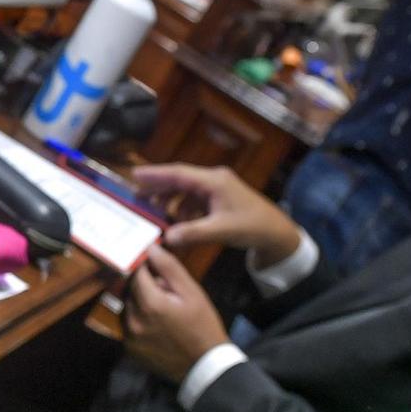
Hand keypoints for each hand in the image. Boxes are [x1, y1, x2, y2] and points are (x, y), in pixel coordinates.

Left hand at [125, 245, 230, 383]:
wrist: (204, 366)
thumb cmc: (202, 325)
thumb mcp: (192, 292)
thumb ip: (169, 268)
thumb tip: (150, 248)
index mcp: (150, 304)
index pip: (136, 273)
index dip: (145, 267)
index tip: (154, 266)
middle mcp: (133, 320)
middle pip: (129, 291)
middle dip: (144, 287)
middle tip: (165, 292)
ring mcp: (129, 337)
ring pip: (127, 308)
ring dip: (139, 303)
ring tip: (161, 310)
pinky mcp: (129, 349)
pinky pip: (128, 326)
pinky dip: (137, 321)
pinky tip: (155, 325)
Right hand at [131, 163, 300, 263]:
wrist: (275, 231)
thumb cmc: (251, 226)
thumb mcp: (221, 230)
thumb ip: (192, 233)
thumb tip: (167, 237)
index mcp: (214, 181)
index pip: (179, 174)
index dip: (156, 174)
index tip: (135, 175)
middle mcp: (213, 179)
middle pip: (179, 179)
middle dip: (158, 186)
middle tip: (136, 195)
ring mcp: (216, 188)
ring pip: (186, 190)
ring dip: (170, 199)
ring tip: (153, 210)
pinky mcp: (219, 197)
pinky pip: (194, 199)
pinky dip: (182, 208)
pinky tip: (176, 220)